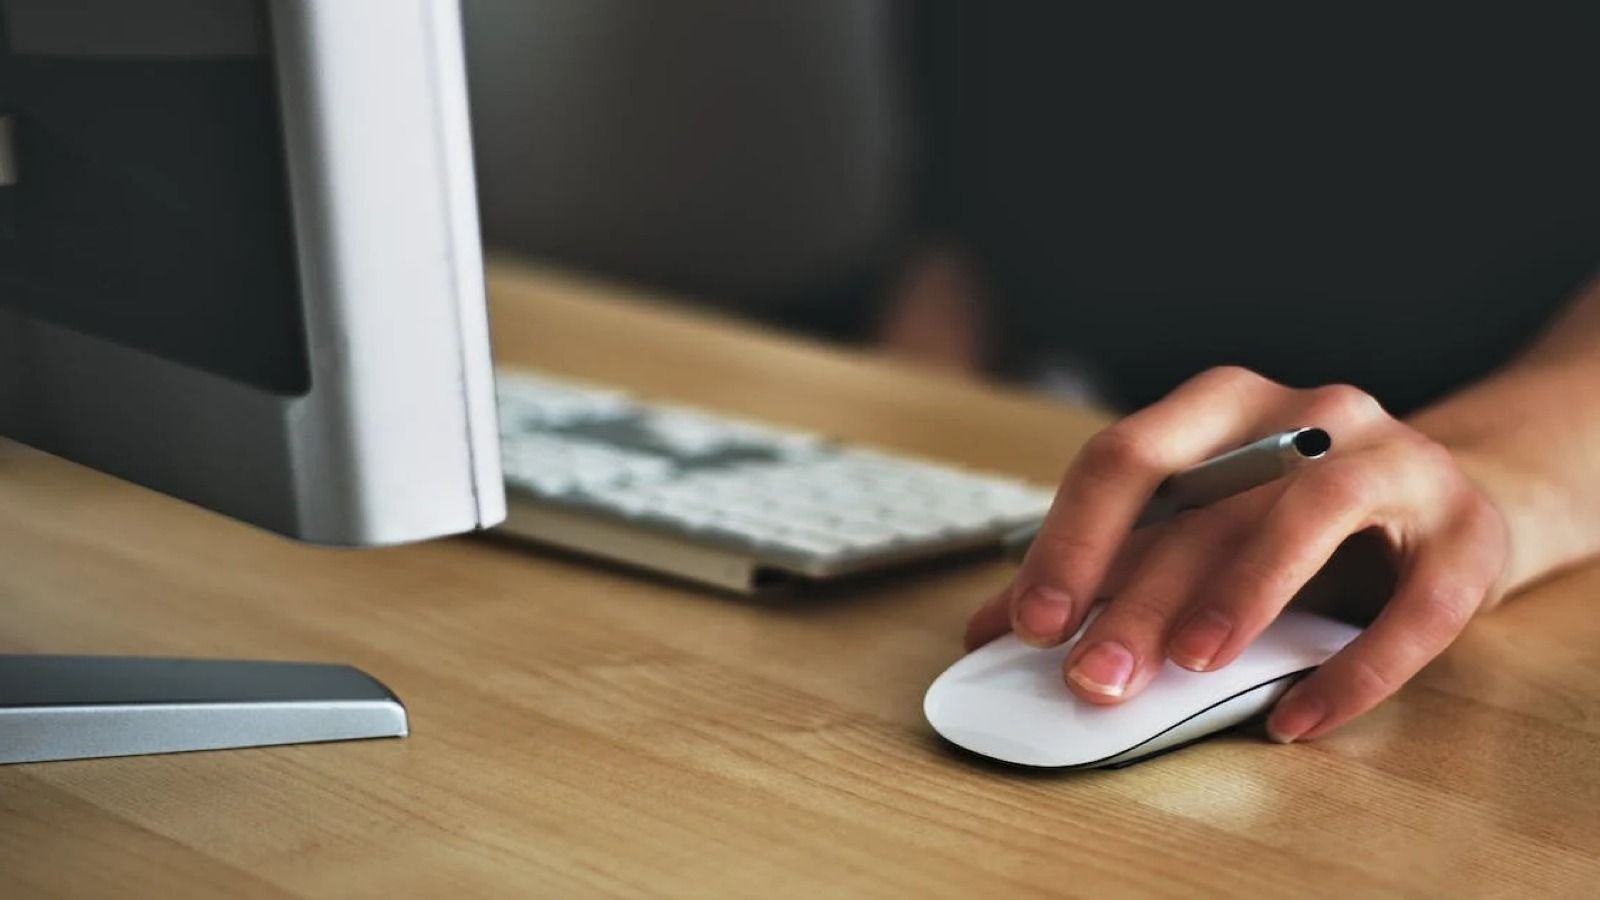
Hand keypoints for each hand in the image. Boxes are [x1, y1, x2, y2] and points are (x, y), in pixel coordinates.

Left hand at [964, 366, 1508, 741]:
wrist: (1444, 501)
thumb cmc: (1292, 517)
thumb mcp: (1197, 526)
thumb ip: (1106, 568)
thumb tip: (990, 630)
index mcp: (1222, 405)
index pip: (1127, 456)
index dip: (1072, 539)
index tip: (1029, 622)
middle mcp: (1308, 413)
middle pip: (1209, 500)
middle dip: (1140, 595)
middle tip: (1092, 677)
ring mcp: (1396, 462)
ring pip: (1315, 512)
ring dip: (1245, 592)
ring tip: (1191, 668)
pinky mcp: (1467, 533)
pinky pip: (1419, 605)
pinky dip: (1357, 669)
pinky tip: (1296, 720)